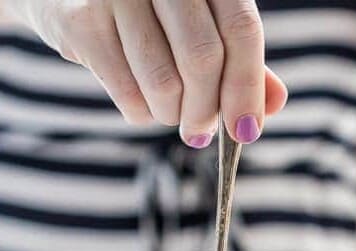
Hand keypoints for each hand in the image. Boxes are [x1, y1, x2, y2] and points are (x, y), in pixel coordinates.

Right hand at [2, 0, 287, 142]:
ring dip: (173, 115)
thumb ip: (239, 60)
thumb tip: (275, 103)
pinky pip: (129, 95)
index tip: (245, 131)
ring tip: (168, 110)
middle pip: (203, 60)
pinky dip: (142, 113)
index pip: (240, 28)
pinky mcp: (80, 21)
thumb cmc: (148, 13)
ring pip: (165, 85)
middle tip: (199, 131)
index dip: (247, 87)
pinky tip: (140, 99)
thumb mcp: (200, 25)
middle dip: (206, 111)